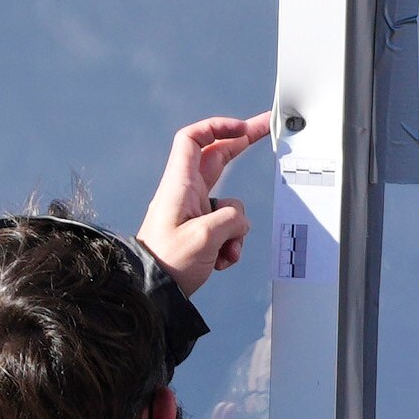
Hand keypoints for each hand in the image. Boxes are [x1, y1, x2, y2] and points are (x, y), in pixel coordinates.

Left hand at [141, 110, 273, 292]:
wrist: (152, 291)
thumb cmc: (167, 263)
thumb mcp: (204, 238)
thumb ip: (230, 219)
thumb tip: (239, 221)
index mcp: (180, 185)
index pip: (195, 139)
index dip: (218, 127)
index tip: (243, 128)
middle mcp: (187, 193)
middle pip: (217, 157)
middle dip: (242, 145)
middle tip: (265, 129)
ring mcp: (195, 211)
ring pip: (231, 206)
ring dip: (237, 230)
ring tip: (225, 250)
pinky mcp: (201, 230)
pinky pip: (227, 229)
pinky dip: (230, 245)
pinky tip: (220, 260)